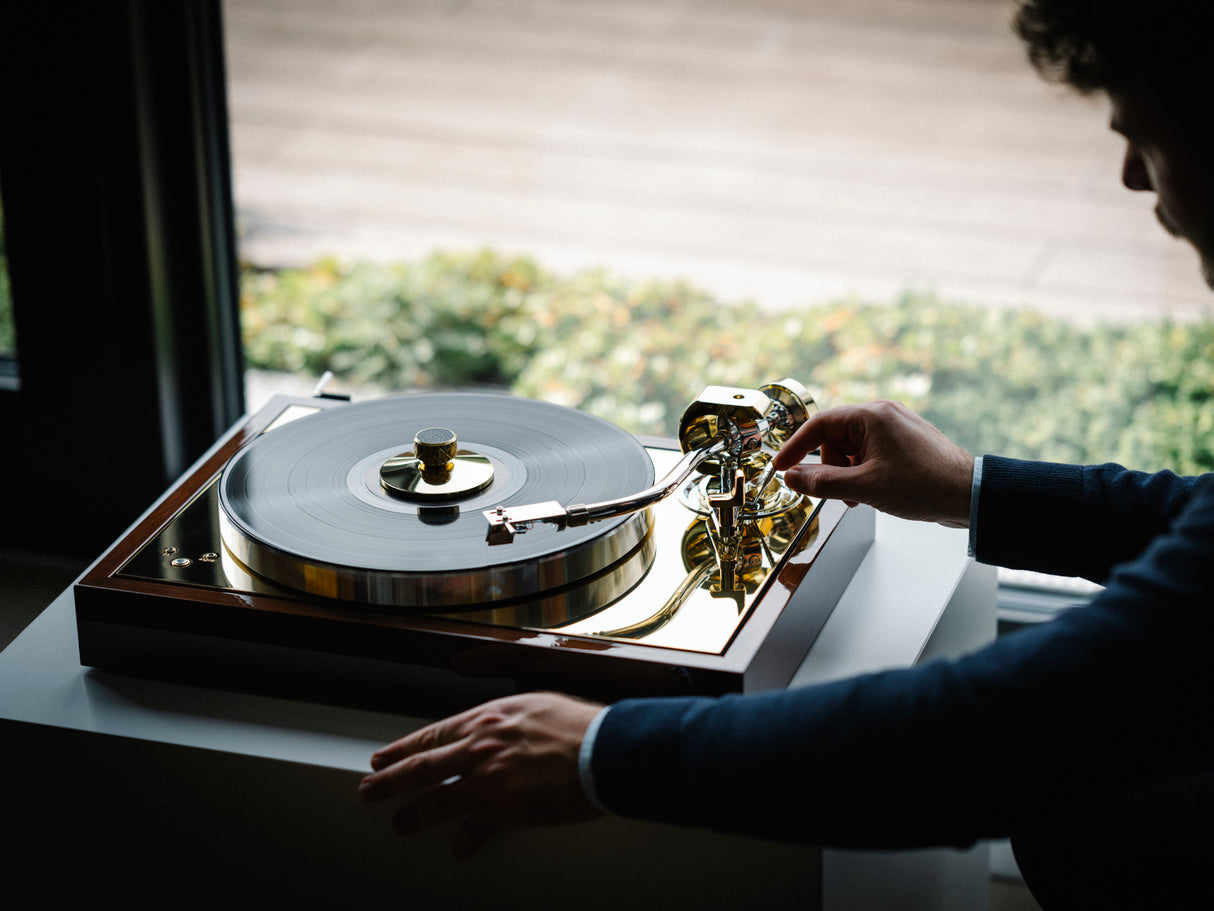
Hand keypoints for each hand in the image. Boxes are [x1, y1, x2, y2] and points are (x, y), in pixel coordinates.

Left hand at [358, 692, 604, 856]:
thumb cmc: (579, 723)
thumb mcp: (533, 702)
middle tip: (369, 791)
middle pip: (422, 768)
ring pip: (440, 801)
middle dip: (389, 782)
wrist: (605, 747)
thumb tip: (492, 727)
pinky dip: (465, 841)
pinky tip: (458, 848)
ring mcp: (491, 780)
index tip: (381, 758)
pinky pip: (477, 829)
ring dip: (416, 815)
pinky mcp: (508, 809)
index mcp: (486, 718)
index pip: (430, 735)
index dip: (401, 749)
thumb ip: (504, 718)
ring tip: (401, 825)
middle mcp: (480, 748)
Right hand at [772, 400, 973, 526]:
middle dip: (830, 469)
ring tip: (861, 497)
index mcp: (872, 416)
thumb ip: (823, 482)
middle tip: (838, 495)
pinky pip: (869, 454)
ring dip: (847, 474)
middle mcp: (883, 414)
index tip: (781, 467)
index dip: (795, 448)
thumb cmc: (925, 486)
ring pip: (851, 449)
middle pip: (834, 439)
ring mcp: (895, 428)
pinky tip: (873, 492)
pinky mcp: (904, 442)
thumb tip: (792, 478)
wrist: (970, 495)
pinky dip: (863, 473)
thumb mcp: (865, 488)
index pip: (819, 425)